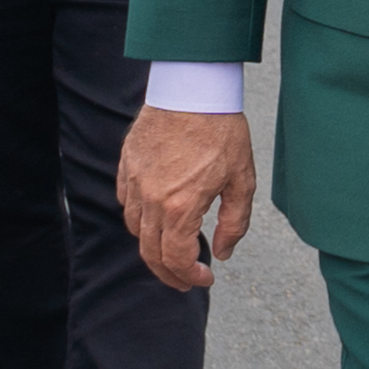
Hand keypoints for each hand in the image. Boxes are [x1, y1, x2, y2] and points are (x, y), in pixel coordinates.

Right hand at [119, 106, 256, 291]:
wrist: (194, 88)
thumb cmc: (222, 130)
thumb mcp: (242, 180)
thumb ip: (234, 222)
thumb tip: (224, 253)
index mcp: (180, 207)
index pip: (176, 259)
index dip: (189, 276)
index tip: (203, 279)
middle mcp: (151, 199)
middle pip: (150, 252)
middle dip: (168, 273)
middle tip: (186, 279)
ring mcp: (134, 182)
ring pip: (135, 229)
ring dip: (152, 245)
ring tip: (173, 247)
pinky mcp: (126, 165)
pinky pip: (125, 202)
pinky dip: (139, 217)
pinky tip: (156, 215)